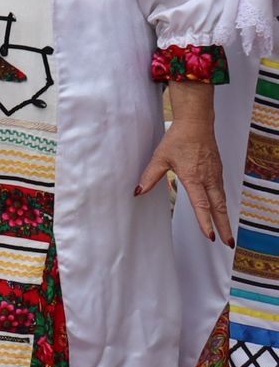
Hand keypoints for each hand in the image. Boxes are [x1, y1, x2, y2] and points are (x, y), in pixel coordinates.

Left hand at [147, 86, 229, 243]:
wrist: (197, 123)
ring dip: (225, 216)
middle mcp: (208, 178)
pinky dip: (223, 204)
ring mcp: (215, 174)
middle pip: (219, 207)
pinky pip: (221, 191)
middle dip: (224, 226)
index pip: (201, 205)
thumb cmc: (177, 139)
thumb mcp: (159, 158)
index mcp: (194, 177)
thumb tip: (138, 192)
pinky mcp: (218, 171)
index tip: (210, 236)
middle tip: (228, 243)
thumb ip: (150, 177)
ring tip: (226, 232)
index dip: (205, 222)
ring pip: (222, 200)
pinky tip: (221, 211)